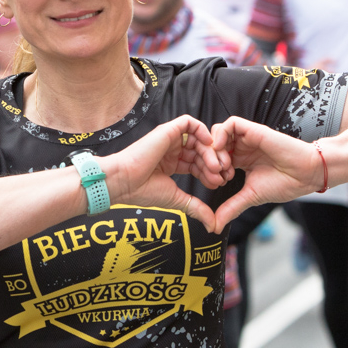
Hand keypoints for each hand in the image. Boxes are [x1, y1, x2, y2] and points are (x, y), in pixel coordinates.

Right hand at [100, 116, 226, 232]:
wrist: (125, 182)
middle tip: (221, 175)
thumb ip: (197, 208)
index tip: (218, 183)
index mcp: (172, 164)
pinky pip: (189, 122)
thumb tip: (212, 225)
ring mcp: (170, 140)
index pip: (198, 164)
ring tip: (215, 166)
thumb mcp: (177, 199)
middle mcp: (172, 150)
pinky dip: (202, 130)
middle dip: (214, 163)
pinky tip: (208, 144)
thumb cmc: (143, 191)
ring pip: (199, 139)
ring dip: (211, 151)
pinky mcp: (167, 131)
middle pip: (201, 152)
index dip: (210, 173)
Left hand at [206, 116, 330, 230]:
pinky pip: (230, 123)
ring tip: (223, 166)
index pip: (213, 159)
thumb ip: (231, 208)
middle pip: (211, 146)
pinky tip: (225, 151)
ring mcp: (246, 138)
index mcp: (239, 161)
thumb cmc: (284, 184)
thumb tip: (214, 226)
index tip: (218, 184)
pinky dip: (221, 135)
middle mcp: (241, 148)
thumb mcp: (250, 197)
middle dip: (208, 161)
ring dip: (213, 149)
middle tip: (219, 176)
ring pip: (216, 133)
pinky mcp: (253, 130)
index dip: (209, 171)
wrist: (305, 174)